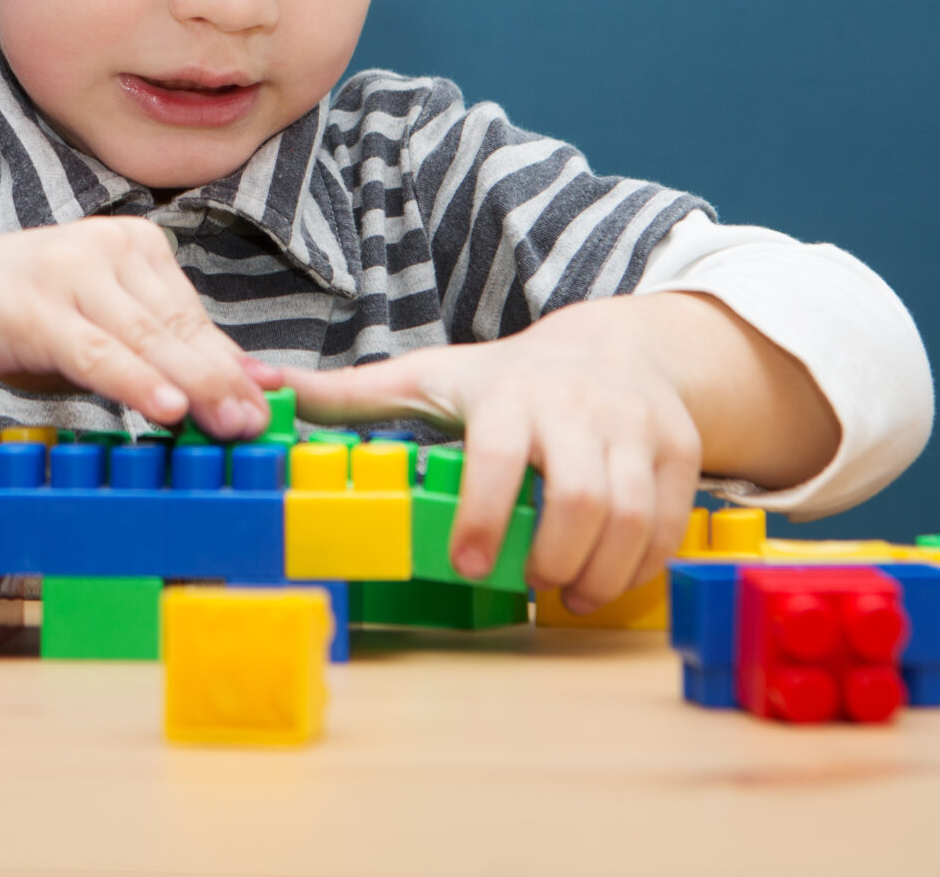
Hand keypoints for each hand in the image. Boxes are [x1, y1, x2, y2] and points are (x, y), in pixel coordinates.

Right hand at [0, 217, 267, 438]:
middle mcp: (106, 248)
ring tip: (226, 422)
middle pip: (176, 326)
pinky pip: (95, 351)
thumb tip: (238, 386)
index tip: (265, 407)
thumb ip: (160, 352)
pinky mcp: (32, 308)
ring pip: (144, 339)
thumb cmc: (18, 317)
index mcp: (133, 245)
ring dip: (191, 385)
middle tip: (254, 425)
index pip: (191, 315)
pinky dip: (134, 381)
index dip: (229, 366)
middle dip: (220, 381)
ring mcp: (68, 272)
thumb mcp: (97, 330)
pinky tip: (165, 406)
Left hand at [254, 295, 715, 612]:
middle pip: (578, 499)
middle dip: (552, 558)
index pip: (496, 455)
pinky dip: (640, 566)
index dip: (482, 515)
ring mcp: (636, 428)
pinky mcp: (680, 451)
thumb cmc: (508, 377)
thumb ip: (349, 394)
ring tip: (568, 592)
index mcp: (509, 392)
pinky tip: (607, 578)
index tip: (466, 564)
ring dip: (599, 572)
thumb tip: (258, 387)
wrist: (620, 348)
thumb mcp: (430, 377)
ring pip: (630, 517)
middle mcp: (577, 407)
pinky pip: (667, 524)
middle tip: (528, 582)